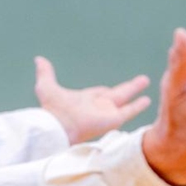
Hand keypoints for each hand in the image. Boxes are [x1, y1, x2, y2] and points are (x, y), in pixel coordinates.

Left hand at [34, 56, 150, 144]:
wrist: (58, 126)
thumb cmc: (51, 109)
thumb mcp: (46, 86)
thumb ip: (46, 73)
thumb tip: (38, 59)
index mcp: (85, 100)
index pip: (100, 93)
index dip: (105, 90)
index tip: (112, 88)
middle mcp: (98, 106)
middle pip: (117, 94)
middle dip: (128, 88)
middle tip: (142, 80)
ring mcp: (107, 112)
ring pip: (125, 100)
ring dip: (135, 92)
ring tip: (147, 83)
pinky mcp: (113, 120)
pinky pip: (129, 111)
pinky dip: (138, 105)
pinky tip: (147, 100)